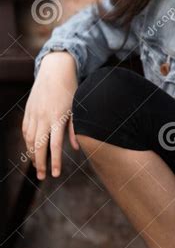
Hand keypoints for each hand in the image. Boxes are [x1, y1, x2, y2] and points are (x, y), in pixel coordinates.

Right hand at [22, 52, 80, 179]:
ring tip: (37, 165)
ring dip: (32, 154)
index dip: (55, 162)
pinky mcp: (28, 110)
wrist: (55, 70)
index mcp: (58, 118)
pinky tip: (30, 148)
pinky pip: (25, 130)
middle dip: (40, 163)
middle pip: (38, 146)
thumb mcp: (77, 109)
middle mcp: (44, 117)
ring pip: (29, 139)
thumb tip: (76, 148)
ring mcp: (34, 114)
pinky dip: (27, 141)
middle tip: (42, 177)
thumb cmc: (70, 90)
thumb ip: (75, 129)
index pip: (55, 146)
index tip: (55, 174)